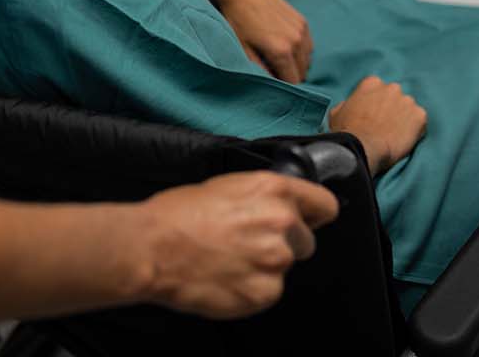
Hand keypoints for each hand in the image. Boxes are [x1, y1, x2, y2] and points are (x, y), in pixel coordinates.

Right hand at [134, 171, 338, 318]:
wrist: (154, 248)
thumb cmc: (177, 214)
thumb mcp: (224, 186)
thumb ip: (260, 197)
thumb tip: (275, 205)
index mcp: (273, 190)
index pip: (325, 205)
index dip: (314, 214)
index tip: (307, 220)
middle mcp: (282, 223)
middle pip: (306, 240)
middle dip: (283, 243)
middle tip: (248, 242)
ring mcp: (276, 260)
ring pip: (285, 266)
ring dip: (265, 266)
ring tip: (231, 259)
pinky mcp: (265, 292)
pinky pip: (269, 290)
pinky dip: (252, 287)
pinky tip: (226, 276)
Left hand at [215, 0, 312, 82]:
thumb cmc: (237, 19)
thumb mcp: (242, 49)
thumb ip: (258, 70)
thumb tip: (270, 86)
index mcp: (282, 51)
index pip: (293, 83)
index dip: (283, 88)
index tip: (273, 86)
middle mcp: (296, 41)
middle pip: (302, 73)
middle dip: (289, 76)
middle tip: (272, 72)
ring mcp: (302, 30)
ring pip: (307, 60)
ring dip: (296, 64)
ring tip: (276, 59)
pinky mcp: (302, 21)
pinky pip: (308, 46)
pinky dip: (299, 51)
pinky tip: (284, 46)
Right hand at [327, 76, 427, 176]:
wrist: (364, 147)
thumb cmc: (348, 131)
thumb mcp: (337, 112)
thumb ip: (348, 103)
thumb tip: (352, 106)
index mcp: (372, 83)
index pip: (377, 88)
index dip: (375, 102)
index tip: (372, 114)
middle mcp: (392, 87)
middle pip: (395, 96)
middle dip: (392, 108)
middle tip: (385, 125)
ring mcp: (407, 101)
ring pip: (409, 109)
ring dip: (404, 118)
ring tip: (395, 134)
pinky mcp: (420, 116)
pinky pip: (420, 122)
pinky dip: (415, 129)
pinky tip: (404, 139)